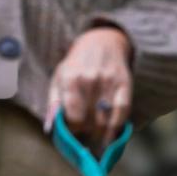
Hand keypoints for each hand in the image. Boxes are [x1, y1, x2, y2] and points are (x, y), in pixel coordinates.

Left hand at [44, 26, 133, 149]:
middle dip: (88, 130)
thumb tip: (52, 128)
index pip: (73, 117)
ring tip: (98, 133)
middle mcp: (90, 80)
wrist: (101, 42)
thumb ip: (54, 104)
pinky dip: (117, 126)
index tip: (75, 129)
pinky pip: (122, 112)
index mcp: (70, 79)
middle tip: (87, 130)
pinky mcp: (124, 84)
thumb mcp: (59, 79)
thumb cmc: (76, 66)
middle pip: (90, 121)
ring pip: (105, 120)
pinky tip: (112, 133)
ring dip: (101, 132)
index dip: (74, 128)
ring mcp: (108, 82)